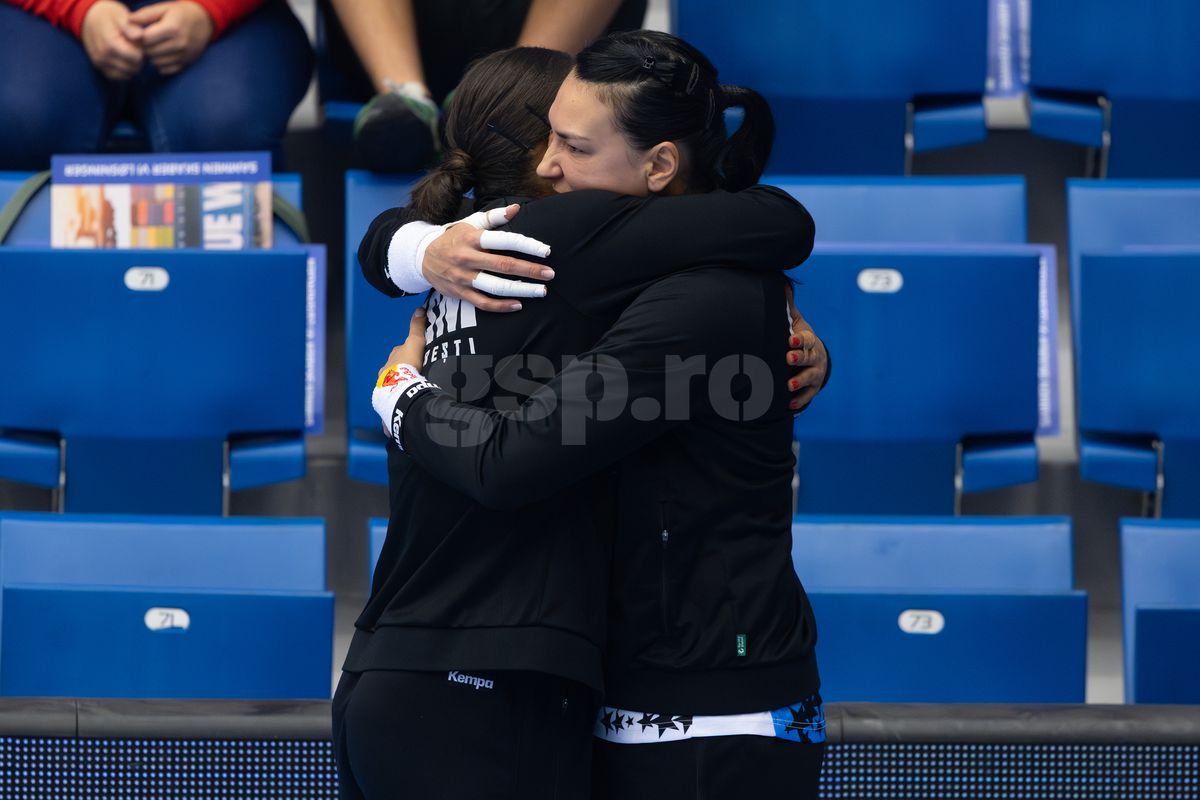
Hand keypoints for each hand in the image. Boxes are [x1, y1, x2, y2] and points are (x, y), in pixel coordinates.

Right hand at [81, 1, 144, 80]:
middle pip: (133, 68)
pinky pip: (117, 77)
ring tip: (129, 53)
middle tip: (135, 48)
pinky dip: (124, 72)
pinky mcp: (99, 67)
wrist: (89, 18)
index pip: (136, 58)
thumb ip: (130, 27)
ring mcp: (100, 63)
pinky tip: (125, 61)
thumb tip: (139, 36)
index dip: (142, 51)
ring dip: (132, 66)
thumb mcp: (120, 16)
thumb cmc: (108, 16)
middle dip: (138, 60)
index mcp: (110, 44)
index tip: (139, 44)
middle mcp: (103, 56)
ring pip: (126, 74)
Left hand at [130, 1, 213, 75]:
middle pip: (150, 51)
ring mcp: (184, 55)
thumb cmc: (180, 13)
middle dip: (145, 46)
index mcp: (172, 28)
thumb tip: (128, 21)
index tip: (140, 32)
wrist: (204, 22)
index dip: (139, 36)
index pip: (146, 39)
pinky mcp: (186, 63)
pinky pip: (166, 70)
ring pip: (157, 62)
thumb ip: (145, 15)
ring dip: (152, 56)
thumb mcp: (163, 8)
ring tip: (155, 46)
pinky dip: (161, 64)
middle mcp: (180, 43)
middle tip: (146, 40)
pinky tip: (162, 55)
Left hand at [373, 308, 428, 433]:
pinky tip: (405, 402)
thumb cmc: (408, 364)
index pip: (400, 351)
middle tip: (415, 373)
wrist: (400, 388)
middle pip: (395, 367)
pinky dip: (398, 398)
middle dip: (403, 369)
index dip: (408, 352)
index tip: (416, 355)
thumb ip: (417, 327)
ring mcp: (385, 385)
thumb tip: (419, 309)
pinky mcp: (387, 398)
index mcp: (393, 357)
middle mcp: (386, 369)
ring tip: (411, 389)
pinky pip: (394, 397)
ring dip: (400, 384)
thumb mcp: (415, 342)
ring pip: (393, 382)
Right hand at [422, 204, 554, 312]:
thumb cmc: (454, 238)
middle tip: (550, 274)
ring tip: (541, 291)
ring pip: (495, 286)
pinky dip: (501, 306)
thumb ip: (494, 217)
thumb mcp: (470, 223)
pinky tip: (518, 305)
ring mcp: (463, 278)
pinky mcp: (460, 293)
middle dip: (530, 270)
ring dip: (521, 290)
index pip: (505, 240)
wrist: (422, 257)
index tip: (546, 251)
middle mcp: (467, 258)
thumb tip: (517, 208)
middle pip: (503, 265)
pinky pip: (483, 303)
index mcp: (472, 238)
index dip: (527, 245)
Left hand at [784, 284, 828, 411]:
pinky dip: (798, 401)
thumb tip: (782, 284)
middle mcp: (814, 357)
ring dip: (799, 381)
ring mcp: (814, 374)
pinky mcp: (812, 389)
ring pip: (809, 378)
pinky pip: (807, 396)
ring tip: (788, 385)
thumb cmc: (800, 340)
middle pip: (808, 357)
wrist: (818, 361)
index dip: (798, 339)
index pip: (805, 339)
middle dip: (799, 358)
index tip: (790, 339)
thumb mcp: (797, 324)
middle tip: (788, 359)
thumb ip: (788, 309)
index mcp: (809, 341)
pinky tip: (788, 404)